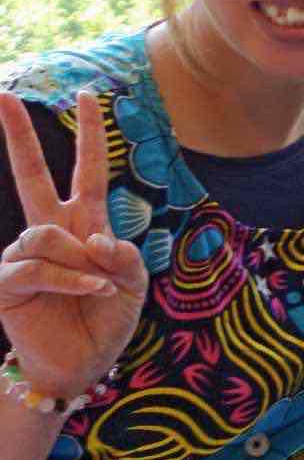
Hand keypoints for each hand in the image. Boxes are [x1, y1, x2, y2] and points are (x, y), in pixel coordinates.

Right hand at [0, 89, 146, 398]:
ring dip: (79, 262)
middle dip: (17, 135)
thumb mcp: (134, 285)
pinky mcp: (7, 283)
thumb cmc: (108, 321)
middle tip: (1, 95)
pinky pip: (36, 267)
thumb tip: (95, 238)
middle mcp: (51, 232)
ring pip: (44, 234)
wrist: (83, 365)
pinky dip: (70, 279)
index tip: (88, 94)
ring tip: (98, 287)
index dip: (90, 134)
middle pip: (31, 174)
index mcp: (85, 223)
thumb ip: (125, 256)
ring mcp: (25, 255)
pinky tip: (91, 291)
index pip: (88, 169)